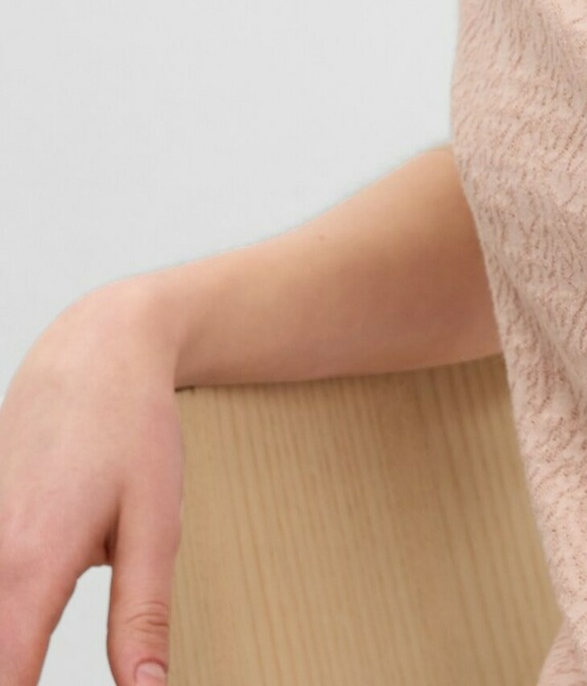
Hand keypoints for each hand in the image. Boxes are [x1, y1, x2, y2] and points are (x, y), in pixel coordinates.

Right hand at [0, 281, 184, 685]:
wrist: (95, 348)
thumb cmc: (131, 427)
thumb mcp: (156, 522)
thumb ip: (142, 615)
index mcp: (30, 567)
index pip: (7, 680)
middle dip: (20, 665)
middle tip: (66, 635)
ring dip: (15, 636)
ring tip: (74, 591)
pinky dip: (8, 603)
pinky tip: (38, 589)